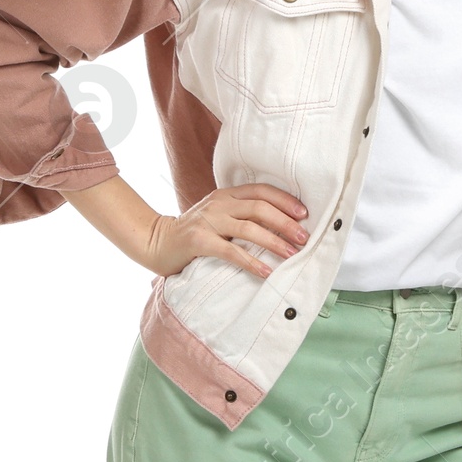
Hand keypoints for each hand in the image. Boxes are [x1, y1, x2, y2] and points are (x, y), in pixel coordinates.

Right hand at [146, 182, 308, 278]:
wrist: (157, 241)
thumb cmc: (195, 232)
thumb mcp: (219, 216)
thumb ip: (241, 215)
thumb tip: (280, 226)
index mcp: (226, 195)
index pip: (261, 190)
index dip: (285, 200)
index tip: (304, 214)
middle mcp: (218, 203)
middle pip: (259, 208)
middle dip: (285, 223)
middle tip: (303, 238)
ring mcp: (207, 221)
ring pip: (249, 228)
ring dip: (274, 242)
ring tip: (292, 254)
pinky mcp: (198, 241)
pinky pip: (230, 251)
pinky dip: (251, 261)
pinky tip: (266, 271)